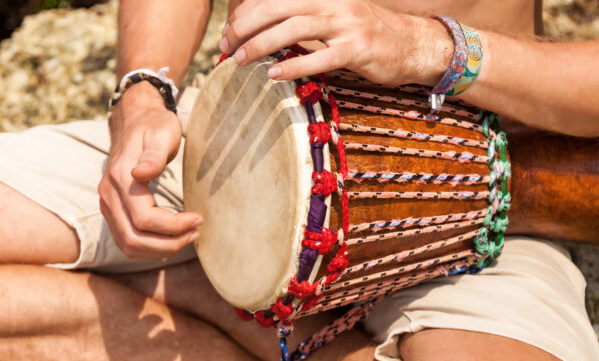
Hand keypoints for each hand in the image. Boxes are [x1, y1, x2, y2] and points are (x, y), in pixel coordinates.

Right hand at [98, 82, 201, 258]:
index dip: (173, 226)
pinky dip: (148, 247)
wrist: (134, 120)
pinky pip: (125, 239)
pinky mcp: (111, 209)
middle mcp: (108, 194)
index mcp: (120, 177)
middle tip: (196, 233)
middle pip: (134, 238)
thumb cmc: (154, 125)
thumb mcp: (161, 133)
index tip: (198, 218)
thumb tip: (142, 173)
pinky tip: (170, 238)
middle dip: (169, 243)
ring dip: (159, 249)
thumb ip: (154, 155)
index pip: (144, 218)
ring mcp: (107, 203)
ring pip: (128, 244)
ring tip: (187, 237)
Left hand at [219, 0, 451, 85]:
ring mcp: (347, 25)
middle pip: (278, 6)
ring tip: (239, 60)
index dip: (246, 12)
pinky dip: (293, 65)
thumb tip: (262, 33)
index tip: (228, 32)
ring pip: (295, 28)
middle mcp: (333, 3)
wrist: (413, 45)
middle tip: (225, 45)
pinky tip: (272, 74)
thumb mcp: (332, 18)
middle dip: (245, 25)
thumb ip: (301, 21)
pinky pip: (320, 57)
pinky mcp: (358, 50)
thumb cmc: (365, 35)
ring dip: (261, 44)